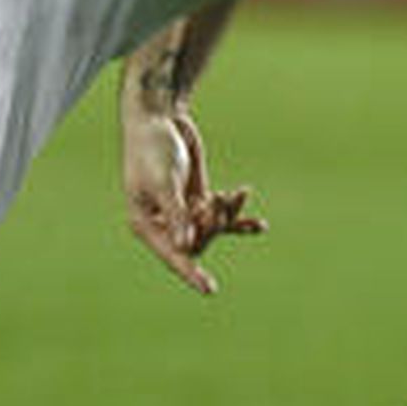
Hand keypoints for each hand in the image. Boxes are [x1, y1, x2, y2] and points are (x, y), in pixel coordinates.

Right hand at [122, 104, 265, 294]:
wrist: (159, 117)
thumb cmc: (152, 147)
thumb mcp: (164, 181)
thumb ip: (176, 214)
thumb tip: (184, 248)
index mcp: (146, 223)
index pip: (172, 255)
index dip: (190, 273)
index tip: (210, 289)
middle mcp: (165, 222)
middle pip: (196, 242)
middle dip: (213, 226)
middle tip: (217, 202)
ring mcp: (183, 210)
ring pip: (212, 228)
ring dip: (227, 215)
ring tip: (236, 194)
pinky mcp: (198, 197)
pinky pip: (220, 215)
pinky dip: (238, 217)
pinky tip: (260, 227)